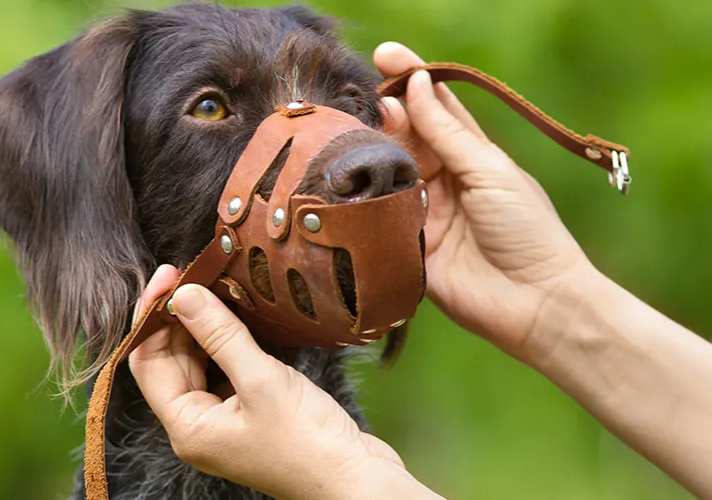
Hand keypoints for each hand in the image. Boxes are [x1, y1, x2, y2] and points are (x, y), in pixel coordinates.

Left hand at [129, 265, 438, 499]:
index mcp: (187, 426)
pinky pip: (224, 368)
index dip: (152, 316)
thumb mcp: (261, 380)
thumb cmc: (308, 442)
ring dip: (203, 325)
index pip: (146, 362)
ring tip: (215, 285)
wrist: (355, 479)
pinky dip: (226, 340)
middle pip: (169, 360)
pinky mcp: (248, 411)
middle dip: (177, 316)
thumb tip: (184, 294)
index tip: (169, 274)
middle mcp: (197, 425)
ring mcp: (223, 419)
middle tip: (194, 271)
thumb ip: (220, 334)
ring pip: (197, 361)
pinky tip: (238, 315)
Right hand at [374, 42, 596, 358]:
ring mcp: (422, 213)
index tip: (386, 56)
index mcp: (470, 156)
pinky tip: (349, 179)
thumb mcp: (490, 171)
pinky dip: (364, 199)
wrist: (535, 302)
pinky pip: (378, 218)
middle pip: (406, 137)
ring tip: (358, 130)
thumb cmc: (527, 230)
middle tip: (371, 98)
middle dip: (386, 113)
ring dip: (372, 151)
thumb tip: (416, 85)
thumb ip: (448, 132)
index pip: (435, 108)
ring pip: (387, 173)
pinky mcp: (407, 247)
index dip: (411, 80)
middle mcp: (442, 180)